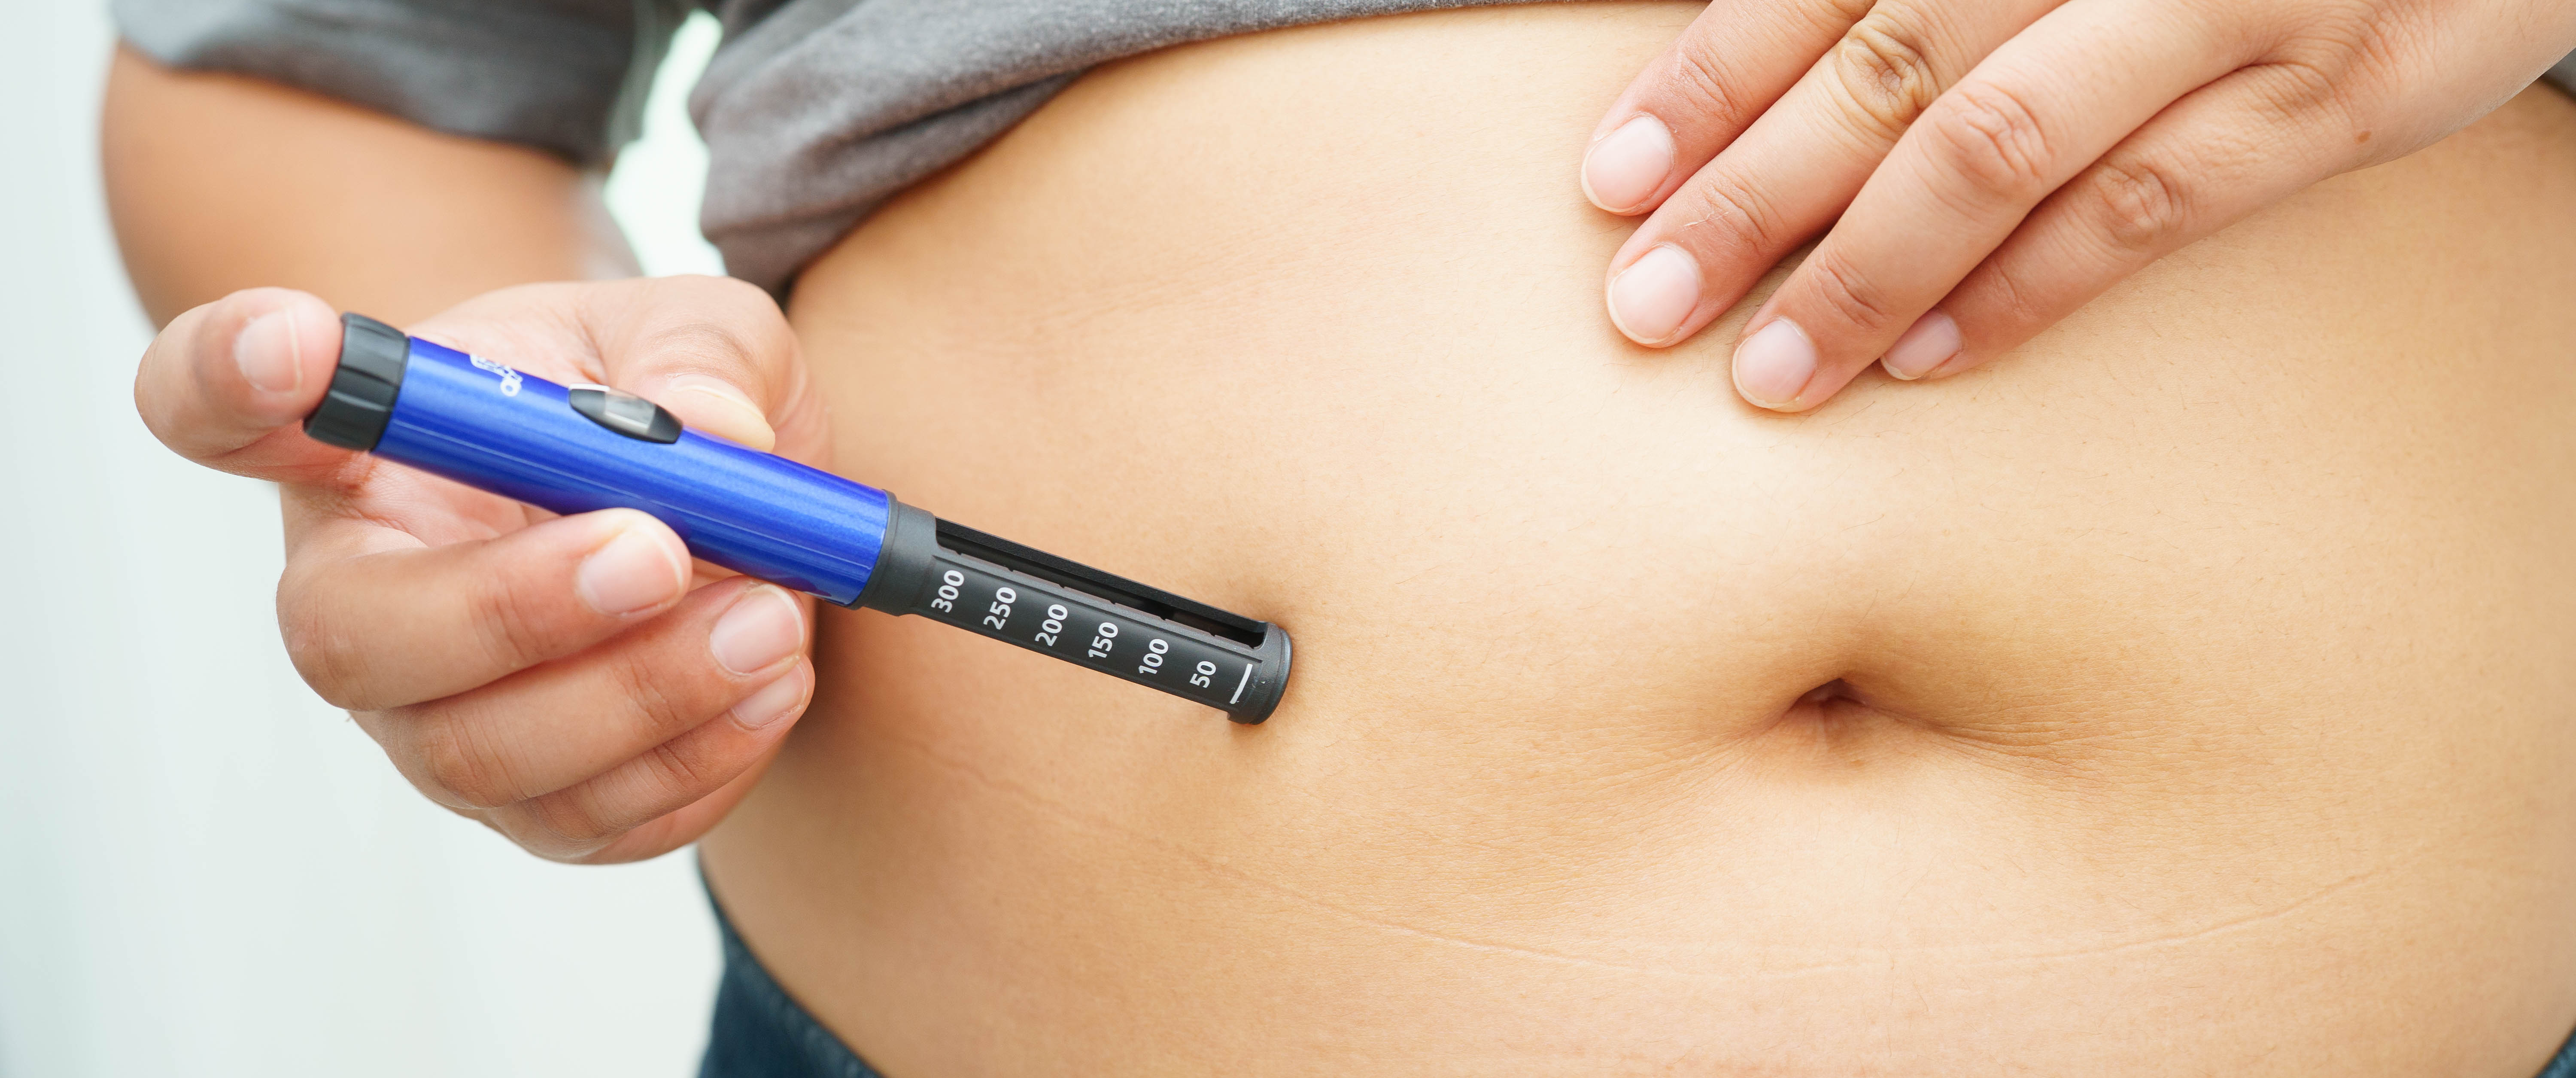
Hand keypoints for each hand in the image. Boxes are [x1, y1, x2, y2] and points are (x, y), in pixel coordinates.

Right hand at [136, 277, 831, 861]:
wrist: (731, 519)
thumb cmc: (672, 406)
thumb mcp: (703, 331)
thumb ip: (706, 354)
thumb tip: (712, 428)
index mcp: (362, 445)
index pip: (219, 406)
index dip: (228, 377)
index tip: (296, 341)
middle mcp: (362, 594)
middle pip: (352, 639)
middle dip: (510, 606)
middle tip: (662, 551)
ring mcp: (433, 717)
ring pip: (480, 757)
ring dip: (639, 696)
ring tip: (769, 618)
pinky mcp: (536, 803)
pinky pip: (592, 822)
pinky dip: (699, 760)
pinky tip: (773, 682)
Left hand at [1584, 0, 2575, 410]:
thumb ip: (1939, 1)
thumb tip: (1763, 90)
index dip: (1708, 81)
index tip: (1612, 181)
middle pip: (1892, 61)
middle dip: (1753, 193)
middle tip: (1649, 302)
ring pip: (2007, 142)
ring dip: (1871, 270)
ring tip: (1771, 370)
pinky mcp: (2340, 89)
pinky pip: (2152, 203)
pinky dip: (2027, 288)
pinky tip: (1926, 359)